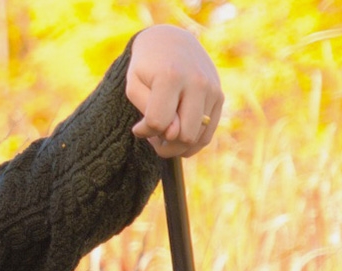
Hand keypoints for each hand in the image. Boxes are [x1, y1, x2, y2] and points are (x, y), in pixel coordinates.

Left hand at [126, 24, 222, 157]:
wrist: (172, 42)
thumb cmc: (146, 68)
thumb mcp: (134, 86)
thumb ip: (148, 112)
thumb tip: (171, 135)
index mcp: (171, 77)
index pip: (158, 122)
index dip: (144, 130)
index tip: (138, 126)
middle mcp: (198, 83)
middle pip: (183, 135)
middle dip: (164, 144)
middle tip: (152, 134)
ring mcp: (213, 90)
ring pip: (198, 138)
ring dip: (177, 145)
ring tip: (164, 133)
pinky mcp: (220, 97)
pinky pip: (208, 134)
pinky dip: (191, 142)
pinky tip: (177, 133)